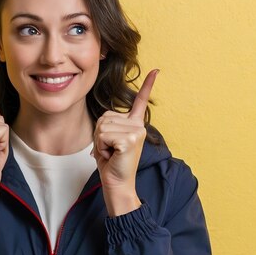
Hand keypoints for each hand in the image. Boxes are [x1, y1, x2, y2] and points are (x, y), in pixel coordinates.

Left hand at [93, 69, 157, 215]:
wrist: (117, 184)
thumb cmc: (111, 163)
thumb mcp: (107, 140)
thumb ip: (107, 127)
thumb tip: (104, 124)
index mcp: (134, 124)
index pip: (140, 101)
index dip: (148, 85)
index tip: (156, 70)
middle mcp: (138, 126)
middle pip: (104, 117)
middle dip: (99, 135)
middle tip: (110, 150)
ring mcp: (136, 132)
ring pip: (102, 127)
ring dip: (100, 142)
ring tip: (111, 153)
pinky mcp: (130, 140)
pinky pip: (103, 136)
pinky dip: (101, 148)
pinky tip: (112, 156)